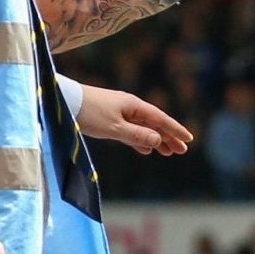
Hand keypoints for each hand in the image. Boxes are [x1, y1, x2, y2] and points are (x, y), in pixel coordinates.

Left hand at [75, 85, 193, 155]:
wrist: (65, 101)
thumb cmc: (89, 113)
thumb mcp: (114, 128)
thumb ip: (137, 135)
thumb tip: (158, 140)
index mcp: (133, 106)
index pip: (160, 119)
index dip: (175, 130)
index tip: (189, 140)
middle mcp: (129, 107)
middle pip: (154, 123)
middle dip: (169, 137)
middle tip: (182, 150)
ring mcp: (119, 112)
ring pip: (143, 127)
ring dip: (156, 140)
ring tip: (167, 153)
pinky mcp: (109, 118)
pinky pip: (131, 130)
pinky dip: (140, 140)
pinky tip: (145, 150)